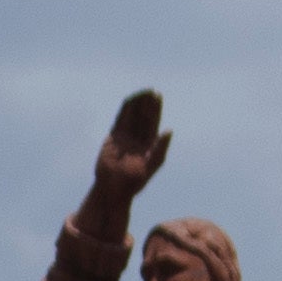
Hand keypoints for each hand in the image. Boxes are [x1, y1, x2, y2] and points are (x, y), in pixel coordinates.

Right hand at [96, 86, 170, 200]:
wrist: (113, 190)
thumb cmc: (133, 182)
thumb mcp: (150, 166)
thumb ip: (160, 149)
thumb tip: (169, 131)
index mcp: (148, 144)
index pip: (153, 122)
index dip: (155, 109)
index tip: (157, 96)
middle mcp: (138, 139)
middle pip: (143, 117)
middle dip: (147, 104)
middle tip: (151, 91)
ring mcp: (125, 137)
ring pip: (132, 117)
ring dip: (136, 105)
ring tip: (140, 92)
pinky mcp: (113, 138)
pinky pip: (120, 121)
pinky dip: (124, 111)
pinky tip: (128, 101)